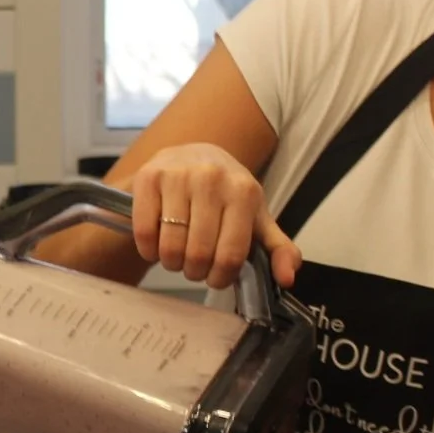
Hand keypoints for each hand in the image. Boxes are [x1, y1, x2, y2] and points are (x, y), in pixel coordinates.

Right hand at [129, 143, 300, 289]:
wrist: (190, 154)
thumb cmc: (225, 193)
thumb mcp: (255, 217)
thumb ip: (278, 249)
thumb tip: (288, 278)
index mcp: (244, 191)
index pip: (231, 254)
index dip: (220, 277)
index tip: (214, 278)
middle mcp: (212, 178)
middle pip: (199, 253)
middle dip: (194, 272)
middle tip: (193, 268)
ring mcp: (178, 175)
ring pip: (171, 246)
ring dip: (171, 263)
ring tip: (175, 257)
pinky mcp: (149, 177)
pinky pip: (145, 232)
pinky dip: (148, 250)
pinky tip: (155, 247)